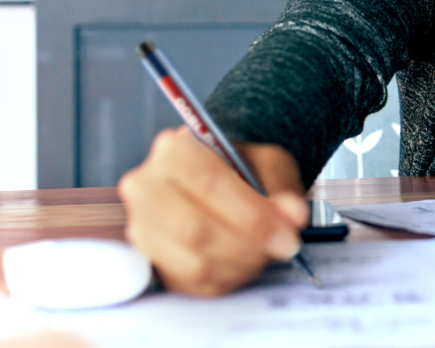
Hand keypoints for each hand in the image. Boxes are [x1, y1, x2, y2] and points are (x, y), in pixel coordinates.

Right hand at [118, 127, 308, 296]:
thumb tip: (293, 215)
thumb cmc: (238, 172)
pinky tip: (243, 264)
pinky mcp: (150, 260)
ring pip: (193, 262)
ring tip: (264, 254)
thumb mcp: (267, 164)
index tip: (287, 235)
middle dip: (248, 246)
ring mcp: (142, 227)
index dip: (253, 216)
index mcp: (173, 151)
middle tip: (283, 248)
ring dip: (240, 265)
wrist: (211, 187)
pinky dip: (227, 278)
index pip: (209, 185)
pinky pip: (191, 283)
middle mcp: (146, 188)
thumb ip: (282, 187)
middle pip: (195, 230)